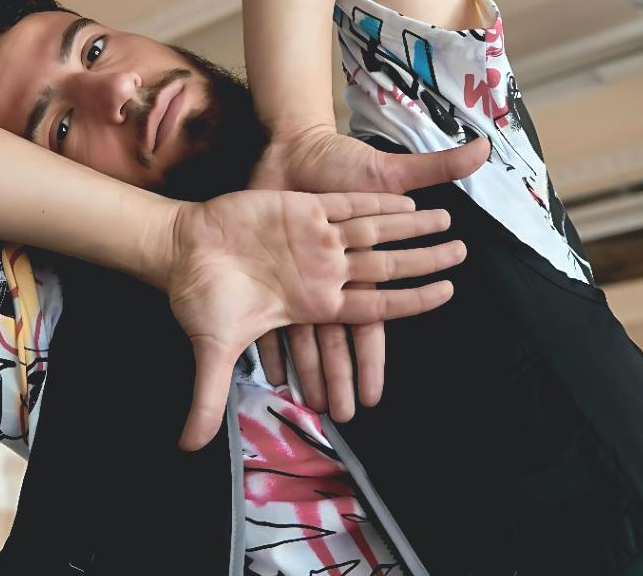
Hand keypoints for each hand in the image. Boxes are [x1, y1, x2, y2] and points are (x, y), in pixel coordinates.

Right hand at [164, 189, 465, 449]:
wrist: (178, 248)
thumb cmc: (199, 297)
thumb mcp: (211, 349)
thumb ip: (209, 395)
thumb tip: (190, 447)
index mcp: (314, 304)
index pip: (376, 308)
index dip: (413, 300)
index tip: (448, 295)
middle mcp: (324, 271)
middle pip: (387, 267)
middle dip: (425, 262)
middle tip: (464, 258)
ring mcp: (315, 238)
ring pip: (376, 231)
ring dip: (411, 224)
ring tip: (449, 219)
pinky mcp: (301, 209)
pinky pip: (347, 205)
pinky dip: (376, 200)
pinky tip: (407, 194)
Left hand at [251, 127, 488, 419]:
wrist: (292, 145)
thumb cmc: (343, 160)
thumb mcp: (388, 167)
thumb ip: (436, 166)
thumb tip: (486, 149)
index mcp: (361, 263)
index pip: (374, 320)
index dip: (373, 358)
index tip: (376, 396)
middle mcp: (331, 276)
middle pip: (339, 337)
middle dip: (343, 375)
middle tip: (345, 416)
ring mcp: (299, 273)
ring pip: (306, 333)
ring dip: (309, 369)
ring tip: (309, 405)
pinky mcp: (272, 266)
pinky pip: (270, 307)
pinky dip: (271, 342)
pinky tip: (271, 376)